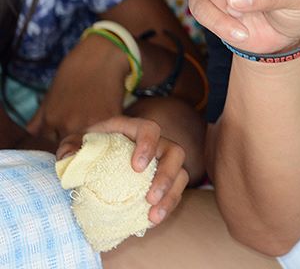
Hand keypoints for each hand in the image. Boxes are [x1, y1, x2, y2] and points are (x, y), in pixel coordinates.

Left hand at [27, 34, 126, 142]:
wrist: (102, 54)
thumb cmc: (75, 70)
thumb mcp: (50, 94)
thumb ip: (41, 117)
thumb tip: (36, 133)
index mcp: (51, 119)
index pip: (52, 139)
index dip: (60, 131)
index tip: (68, 121)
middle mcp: (68, 125)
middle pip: (71, 142)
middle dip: (76, 131)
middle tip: (83, 116)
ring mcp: (90, 123)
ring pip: (90, 139)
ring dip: (93, 131)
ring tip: (96, 115)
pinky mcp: (111, 118)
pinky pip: (108, 132)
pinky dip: (109, 126)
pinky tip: (108, 113)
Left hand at [56, 116, 187, 224]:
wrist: (96, 158)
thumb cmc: (88, 147)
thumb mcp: (75, 142)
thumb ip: (70, 147)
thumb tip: (67, 159)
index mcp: (134, 129)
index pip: (150, 129)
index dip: (148, 145)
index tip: (137, 167)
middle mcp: (155, 144)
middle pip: (175, 153)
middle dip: (166, 177)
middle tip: (150, 198)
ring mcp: (162, 163)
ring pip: (181, 174)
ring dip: (171, 196)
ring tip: (154, 216)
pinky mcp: (164, 180)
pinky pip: (175, 192)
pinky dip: (167, 207)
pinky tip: (152, 221)